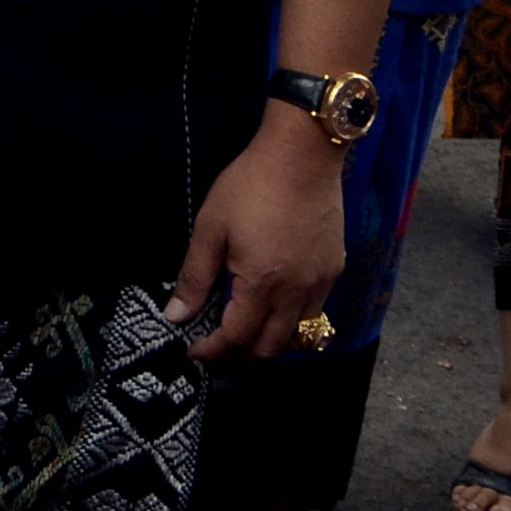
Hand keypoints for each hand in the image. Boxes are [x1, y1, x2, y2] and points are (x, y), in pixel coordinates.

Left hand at [162, 108, 343, 359]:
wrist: (303, 153)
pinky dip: (293, 321)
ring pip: (298, 335)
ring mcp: (320, 282)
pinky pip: (315, 311)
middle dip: (240, 356)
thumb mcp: (211, 227)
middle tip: (218, 348)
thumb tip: (176, 316)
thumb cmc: (251, 184)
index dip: (213, 352)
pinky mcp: (334, 268)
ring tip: (246, 332)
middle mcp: (296, 292)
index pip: (237, 339)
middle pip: (270, 348)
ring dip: (269, 342)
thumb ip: (195, 277)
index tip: (195, 351)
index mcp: (262, 283)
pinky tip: (274, 305)